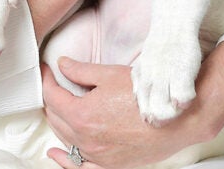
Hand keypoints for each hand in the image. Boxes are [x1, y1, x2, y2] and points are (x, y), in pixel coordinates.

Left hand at [41, 58, 210, 168]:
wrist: (177, 119)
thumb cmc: (147, 96)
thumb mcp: (111, 75)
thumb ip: (81, 71)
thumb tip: (63, 64)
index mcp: (82, 114)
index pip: (52, 96)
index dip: (47, 80)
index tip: (47, 70)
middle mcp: (86, 139)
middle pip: (56, 118)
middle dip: (51, 99)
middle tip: (53, 85)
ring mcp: (97, 155)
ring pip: (65, 139)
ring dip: (57, 122)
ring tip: (56, 108)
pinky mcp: (110, 165)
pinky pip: (80, 167)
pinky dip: (65, 160)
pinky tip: (56, 153)